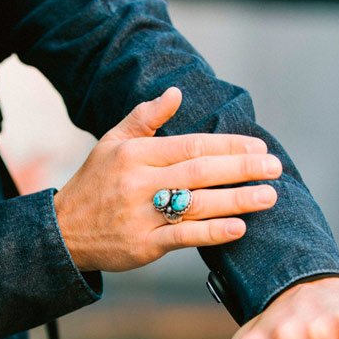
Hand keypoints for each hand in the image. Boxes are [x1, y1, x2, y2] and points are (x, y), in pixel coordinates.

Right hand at [53, 87, 282, 271]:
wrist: (63, 232)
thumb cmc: (94, 183)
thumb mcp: (111, 143)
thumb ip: (144, 117)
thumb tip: (176, 93)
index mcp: (135, 154)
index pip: (191, 145)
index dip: (228, 145)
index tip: (258, 146)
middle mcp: (139, 183)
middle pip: (200, 172)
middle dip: (242, 168)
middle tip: (275, 167)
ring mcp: (141, 216)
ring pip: (197, 204)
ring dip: (237, 200)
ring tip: (268, 196)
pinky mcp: (143, 245)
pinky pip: (183, 238)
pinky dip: (212, 232)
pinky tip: (239, 227)